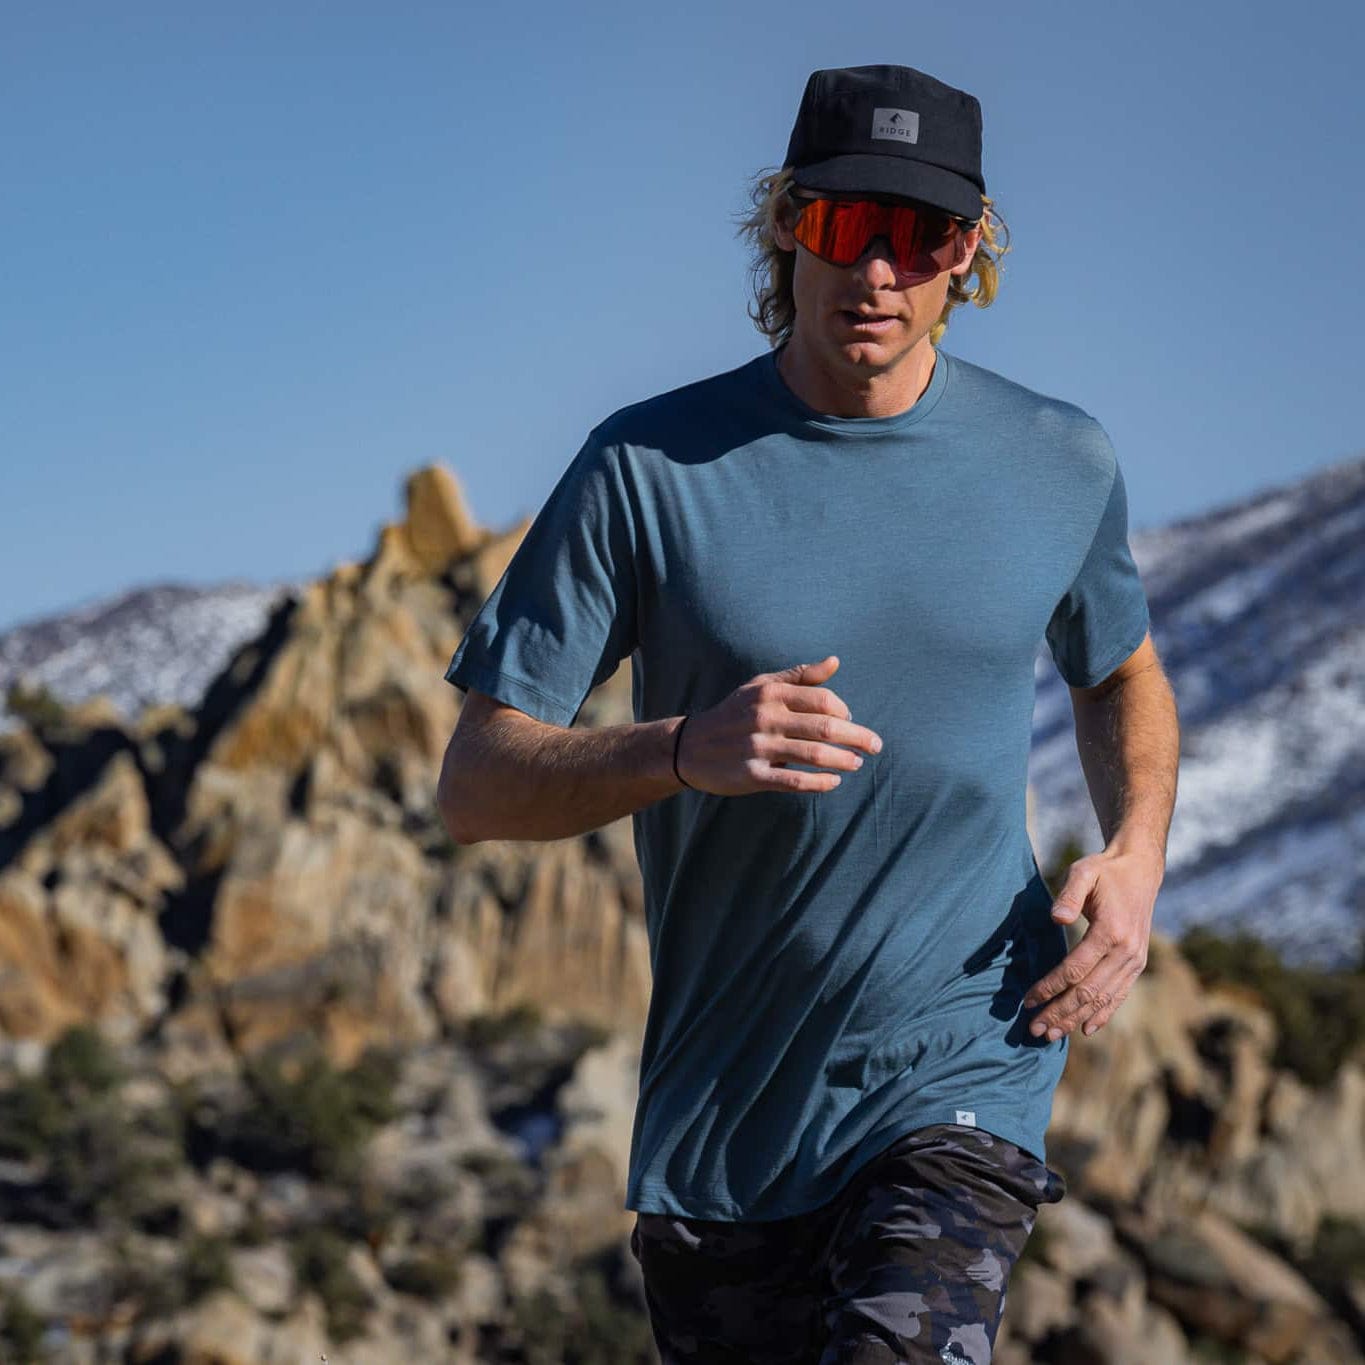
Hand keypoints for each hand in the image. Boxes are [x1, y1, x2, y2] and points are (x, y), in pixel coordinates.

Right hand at [674, 655, 882, 795]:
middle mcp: (765, 718)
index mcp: (771, 694)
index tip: (851, 721)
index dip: (844, 712)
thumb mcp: (761, 687)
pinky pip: (794, 781)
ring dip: (843, 760)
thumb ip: (799, 676)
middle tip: (876, 746)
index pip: (823, 700)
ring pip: (814, 756)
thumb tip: (835, 661)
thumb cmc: (733, 713)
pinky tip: (835, 782)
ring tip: (857, 764)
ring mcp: (758, 748)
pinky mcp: (752, 775)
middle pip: (825, 728)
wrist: (689, 747)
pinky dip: (820, 782)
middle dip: (857, 737)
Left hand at [1022, 845, 1162, 1040]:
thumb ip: (1069, 895)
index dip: (1050, 987)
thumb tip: (1056, 919)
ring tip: (1051, 1035)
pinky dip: (1103, 1014)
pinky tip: (1086, 1029)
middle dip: (1060, 1012)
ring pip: (1103, 999)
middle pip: (1088, 992)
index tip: (1028, 1000)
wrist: (1140, 871)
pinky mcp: (1137, 964)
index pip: (1075, 969)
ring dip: (1076, 1019)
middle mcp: (1126, 952)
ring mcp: (1135, 961)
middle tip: (1034, 1030)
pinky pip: (1119, 995)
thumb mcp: (1084, 872)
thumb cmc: (1104, 871)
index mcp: (1111, 931)